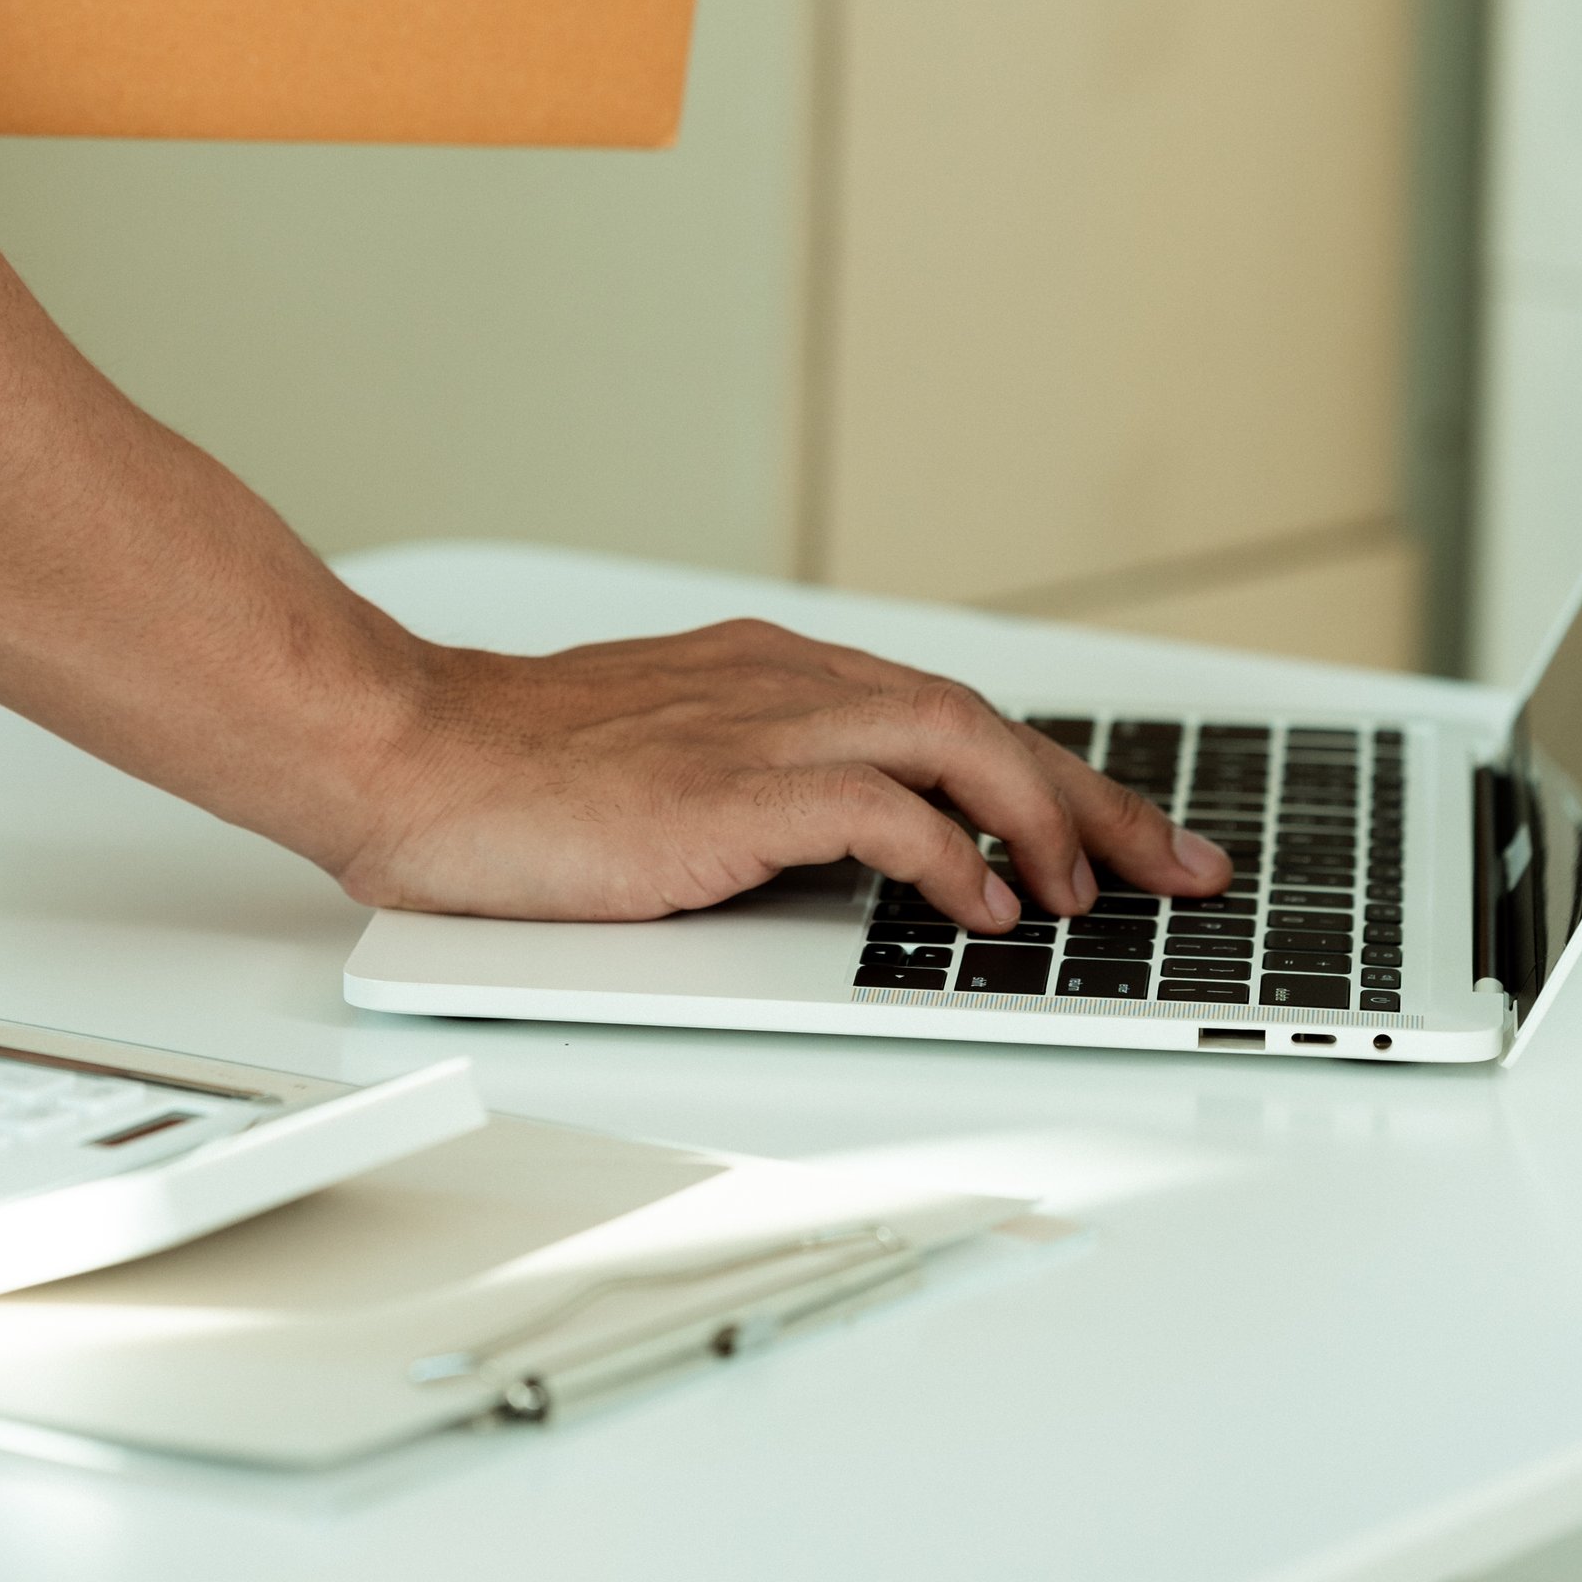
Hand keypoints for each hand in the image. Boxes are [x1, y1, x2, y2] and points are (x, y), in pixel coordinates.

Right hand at [336, 619, 1233, 928]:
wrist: (407, 754)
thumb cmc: (509, 778)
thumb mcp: (664, 769)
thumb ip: (759, 795)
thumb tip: (850, 866)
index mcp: (769, 673)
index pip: (949, 712)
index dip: (1053, 777)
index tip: (1122, 836)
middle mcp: (782, 682)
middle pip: (983, 721)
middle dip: (1094, 800)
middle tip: (1175, 871)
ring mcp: (759, 727)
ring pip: (956, 742)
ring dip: (1041, 821)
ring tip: (1085, 897)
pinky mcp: (730, 789)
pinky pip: (882, 810)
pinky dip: (948, 855)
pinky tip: (978, 907)